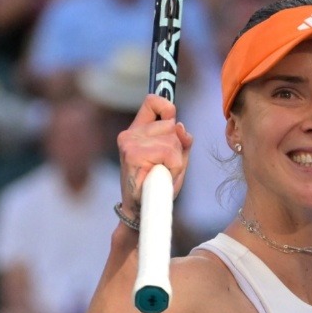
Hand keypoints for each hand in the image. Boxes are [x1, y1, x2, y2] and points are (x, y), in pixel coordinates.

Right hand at [117, 94, 192, 215]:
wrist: (141, 211)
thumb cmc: (156, 186)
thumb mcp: (175, 158)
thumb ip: (181, 140)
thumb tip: (180, 126)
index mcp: (137, 131)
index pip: (152, 102)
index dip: (167, 105)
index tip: (173, 117)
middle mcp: (130, 134)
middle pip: (171, 125)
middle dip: (176, 147)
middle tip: (165, 167)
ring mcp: (130, 143)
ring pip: (172, 140)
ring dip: (175, 160)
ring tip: (162, 174)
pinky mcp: (133, 154)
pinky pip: (169, 152)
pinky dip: (173, 167)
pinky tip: (161, 177)